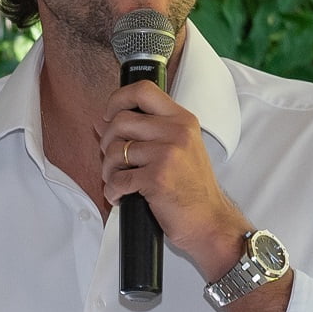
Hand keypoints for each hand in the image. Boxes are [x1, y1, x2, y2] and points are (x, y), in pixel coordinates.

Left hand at [97, 81, 249, 276]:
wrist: (210, 221)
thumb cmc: (191, 188)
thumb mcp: (175, 150)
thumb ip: (142, 132)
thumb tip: (101, 121)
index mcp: (182, 120)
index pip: (143, 90)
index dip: (117, 99)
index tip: (109, 116)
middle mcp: (177, 132)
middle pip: (120, 121)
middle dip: (106, 143)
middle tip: (114, 161)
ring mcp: (168, 154)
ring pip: (114, 151)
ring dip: (108, 170)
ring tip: (119, 181)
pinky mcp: (157, 178)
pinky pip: (117, 179)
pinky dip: (112, 191)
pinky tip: (122, 196)